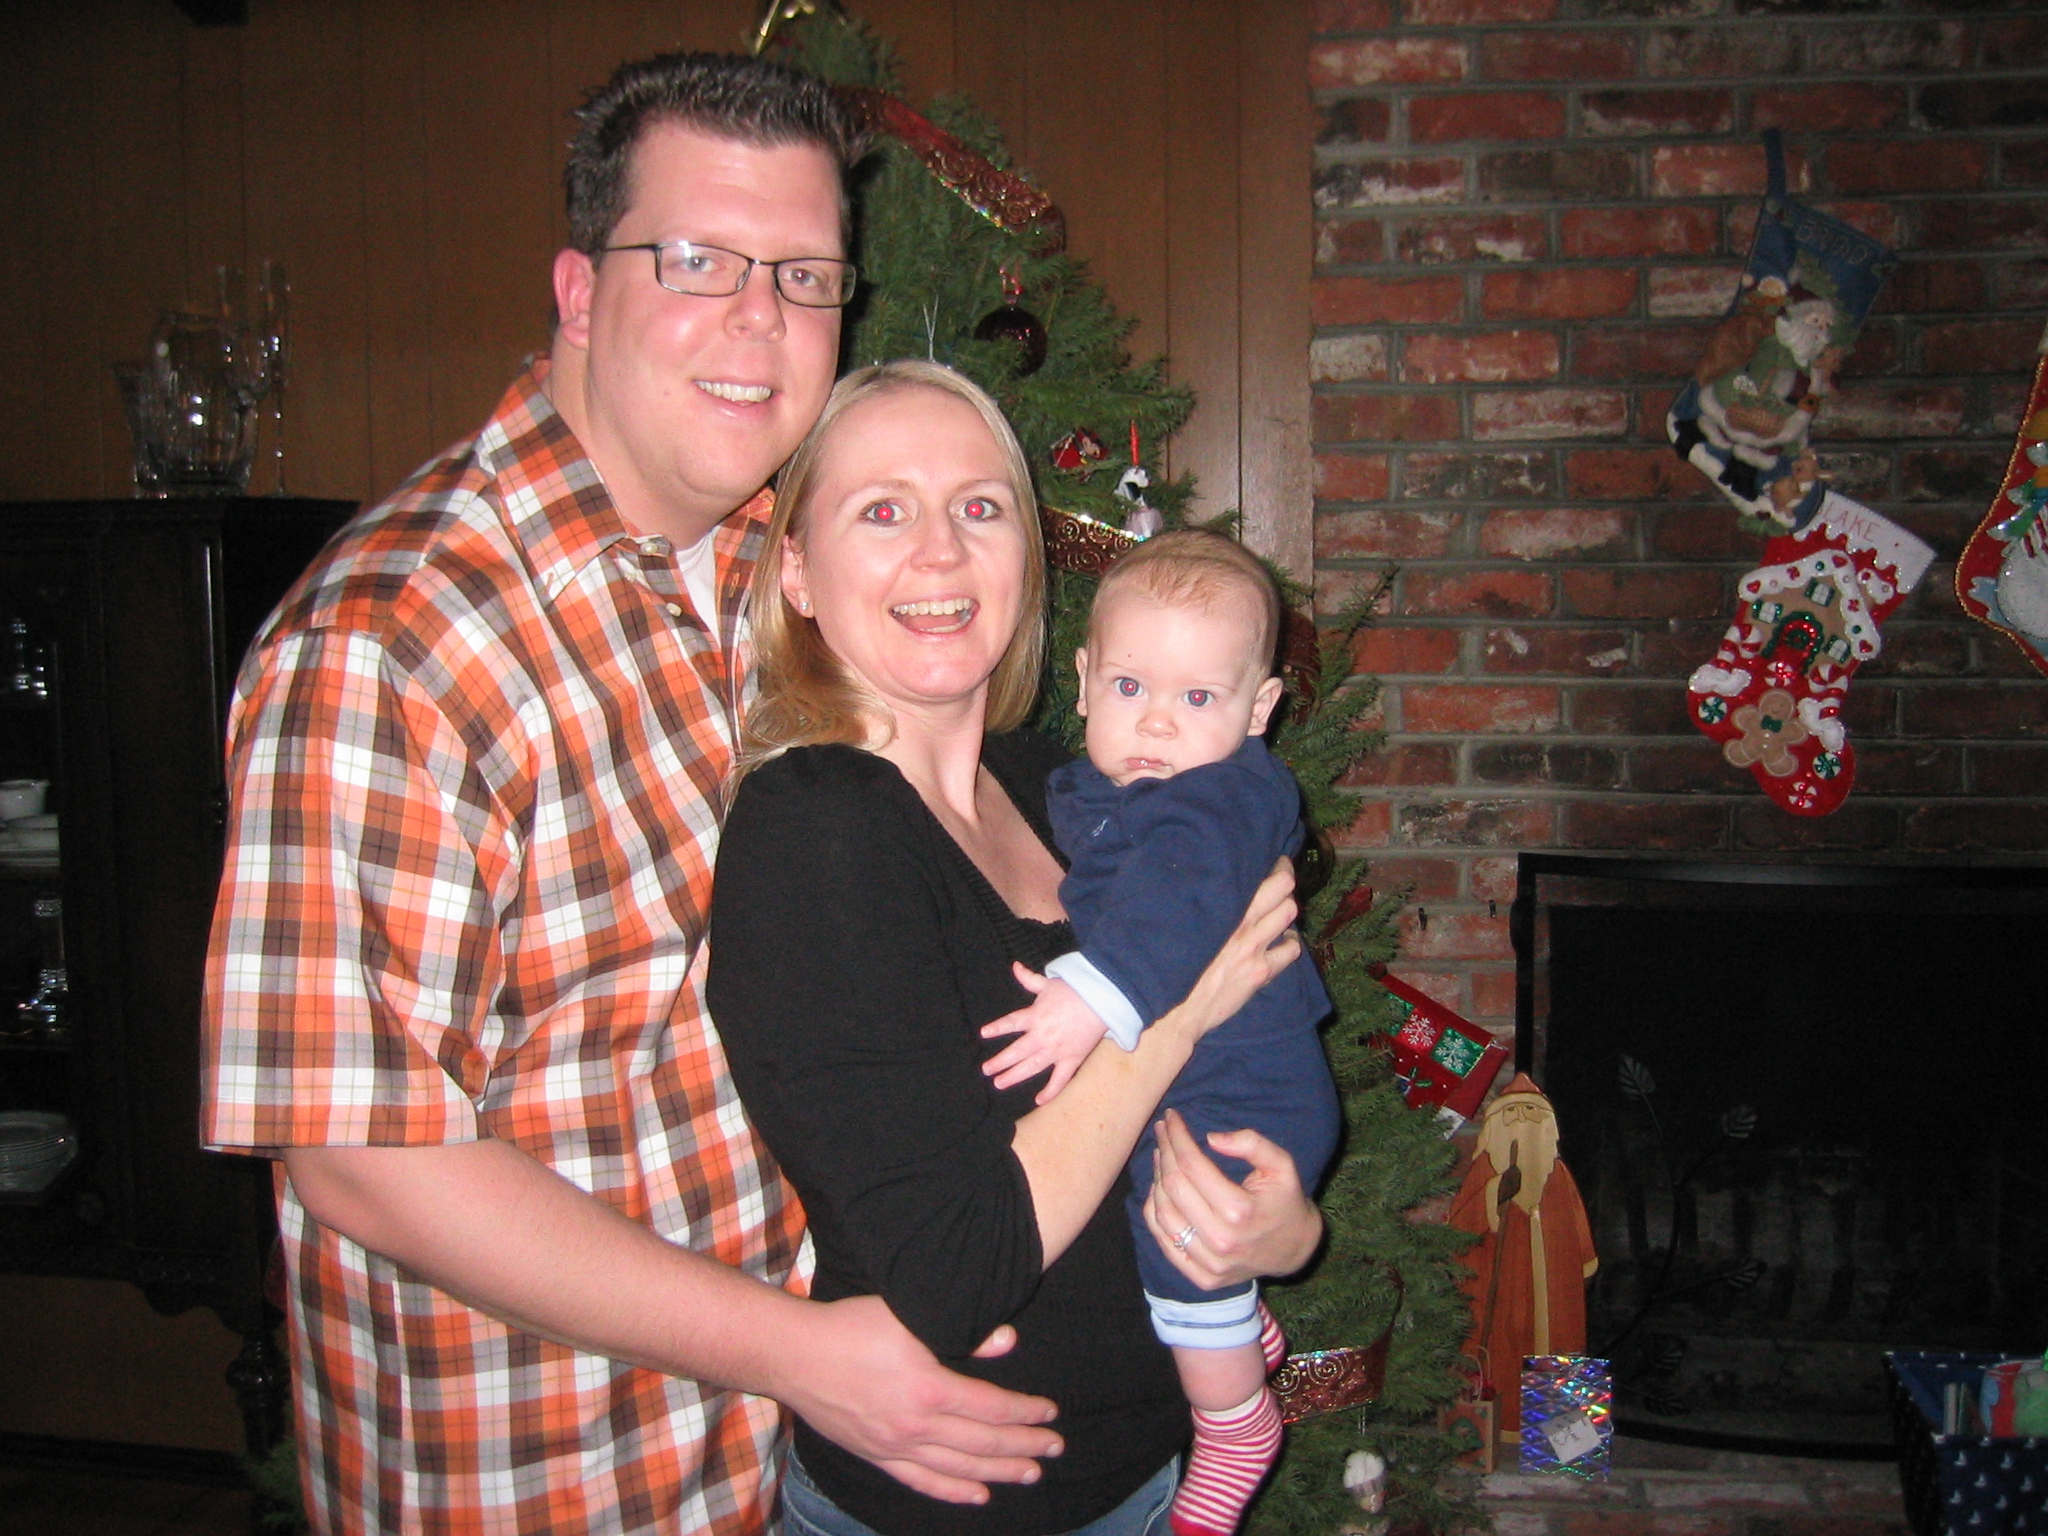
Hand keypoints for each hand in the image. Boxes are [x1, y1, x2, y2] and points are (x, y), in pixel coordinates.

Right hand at [772, 1295, 1062, 1504]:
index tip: (1050, 1414)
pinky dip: (954, 1491)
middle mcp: (916, 1427)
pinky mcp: (876, 1455)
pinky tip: (978, 1495)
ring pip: (959, 1469)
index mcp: (930, 1389)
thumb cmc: (851, 1327)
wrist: (795, 1356)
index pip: (992, 1409)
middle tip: (1055, 1448)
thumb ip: (962, 1331)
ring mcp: (895, 1447)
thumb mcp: (907, 1315)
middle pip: (983, 1444)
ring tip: (1031, 1474)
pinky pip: (922, 1482)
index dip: (1025, 1413)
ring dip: (999, 1473)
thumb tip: (1008, 1341)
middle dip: (1024, 1446)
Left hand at [981, 969, 1109, 1102]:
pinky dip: (1050, 1091)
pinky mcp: (1072, 1059)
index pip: (1011, 1023)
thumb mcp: (1049, 983)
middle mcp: (1043, 1035)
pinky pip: (1060, 1079)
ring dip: (1014, 1076)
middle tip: (986, 1070)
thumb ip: (1029, 979)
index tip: (984, 1033)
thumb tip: (1015, 966)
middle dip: (1000, 1061)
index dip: (997, 1028)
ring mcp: (1057, 1050)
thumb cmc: (1075, 991)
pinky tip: (1039, 1100)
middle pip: (1017, 1051)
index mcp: (1036, 1016)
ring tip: (999, 1083)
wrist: (1103, 1000)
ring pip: (1032, 1067)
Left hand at [1143, 1110, 1322, 1290]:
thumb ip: (1252, 1144)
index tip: (1171, 1118)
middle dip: (1164, 1151)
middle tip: (1163, 1131)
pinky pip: (1163, 1240)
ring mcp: (1208, 1263)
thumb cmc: (1285, 1201)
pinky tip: (1159, 1188)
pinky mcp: (1200, 1277)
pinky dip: (1155, 1211)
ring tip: (1162, 1155)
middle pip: (1174, 1185)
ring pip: (1162, 1212)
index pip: (1192, 1164)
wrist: (1293, 1249)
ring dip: (1156, 1178)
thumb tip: (1211, 1138)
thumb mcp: (1282, 1166)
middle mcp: (1220, 1240)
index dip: (1177, 1136)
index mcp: (1239, 1211)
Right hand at [1165, 858, 1299, 1044]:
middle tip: (1282, 879)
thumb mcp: (1181, 924)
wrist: (1173, 1009)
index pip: (1264, 876)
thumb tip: (1203, 884)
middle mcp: (1242, 923)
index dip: (1275, 866)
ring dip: (1288, 911)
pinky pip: (1291, 950)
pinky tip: (1281, 944)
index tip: (1273, 861)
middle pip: (1284, 888)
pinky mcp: (1260, 971)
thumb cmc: (1171, 962)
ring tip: (1279, 913)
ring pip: (1289, 914)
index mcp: (1221, 908)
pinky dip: (1290, 944)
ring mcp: (1254, 948)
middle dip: (1287, 880)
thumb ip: (1197, 904)